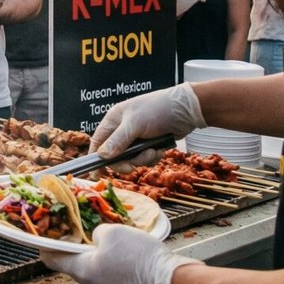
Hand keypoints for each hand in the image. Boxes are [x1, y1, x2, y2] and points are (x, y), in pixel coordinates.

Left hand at [39, 225, 198, 283]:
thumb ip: (97, 232)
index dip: (46, 245)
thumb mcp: (111, 232)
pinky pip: (117, 275)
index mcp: (82, 272)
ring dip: (102, 254)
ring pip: (99, 270)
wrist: (173, 283)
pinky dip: (118, 263)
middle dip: (79, 247)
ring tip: (112, 238)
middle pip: (76, 264)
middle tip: (84, 230)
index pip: (52, 260)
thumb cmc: (139, 259)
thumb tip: (98, 237)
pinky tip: (130, 251)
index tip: (44, 236)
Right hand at [92, 83, 206, 163]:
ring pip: (132, 159)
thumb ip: (118, 141)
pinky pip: (145, 158)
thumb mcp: (135, 124)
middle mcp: (122, 130)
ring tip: (153, 150)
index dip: (97, 157)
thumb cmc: (157, 110)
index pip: (98, 142)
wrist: (186, 110)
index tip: (97, 174)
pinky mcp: (150, 144)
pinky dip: (152, 157)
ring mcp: (137, 137)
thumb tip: (102, 156)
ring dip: (143, 159)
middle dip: (127, 161)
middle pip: (116, 155)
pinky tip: (160, 149)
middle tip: (134, 166)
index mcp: (113, 120)